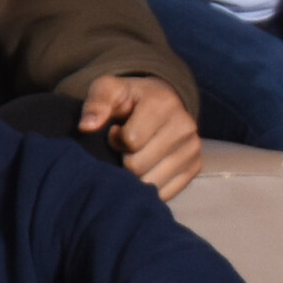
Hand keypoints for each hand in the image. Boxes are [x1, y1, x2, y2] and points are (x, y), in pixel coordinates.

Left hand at [79, 76, 200, 201]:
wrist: (159, 104)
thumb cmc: (128, 99)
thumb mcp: (108, 90)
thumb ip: (96, 104)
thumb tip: (86, 127)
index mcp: (164, 104)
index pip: (131, 140)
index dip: (115, 140)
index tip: (115, 131)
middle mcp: (185, 126)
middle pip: (138, 165)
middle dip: (124, 159)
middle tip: (124, 148)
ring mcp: (193, 149)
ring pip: (151, 183)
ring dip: (135, 175)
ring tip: (135, 156)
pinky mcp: (195, 167)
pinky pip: (165, 193)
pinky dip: (149, 187)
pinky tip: (146, 169)